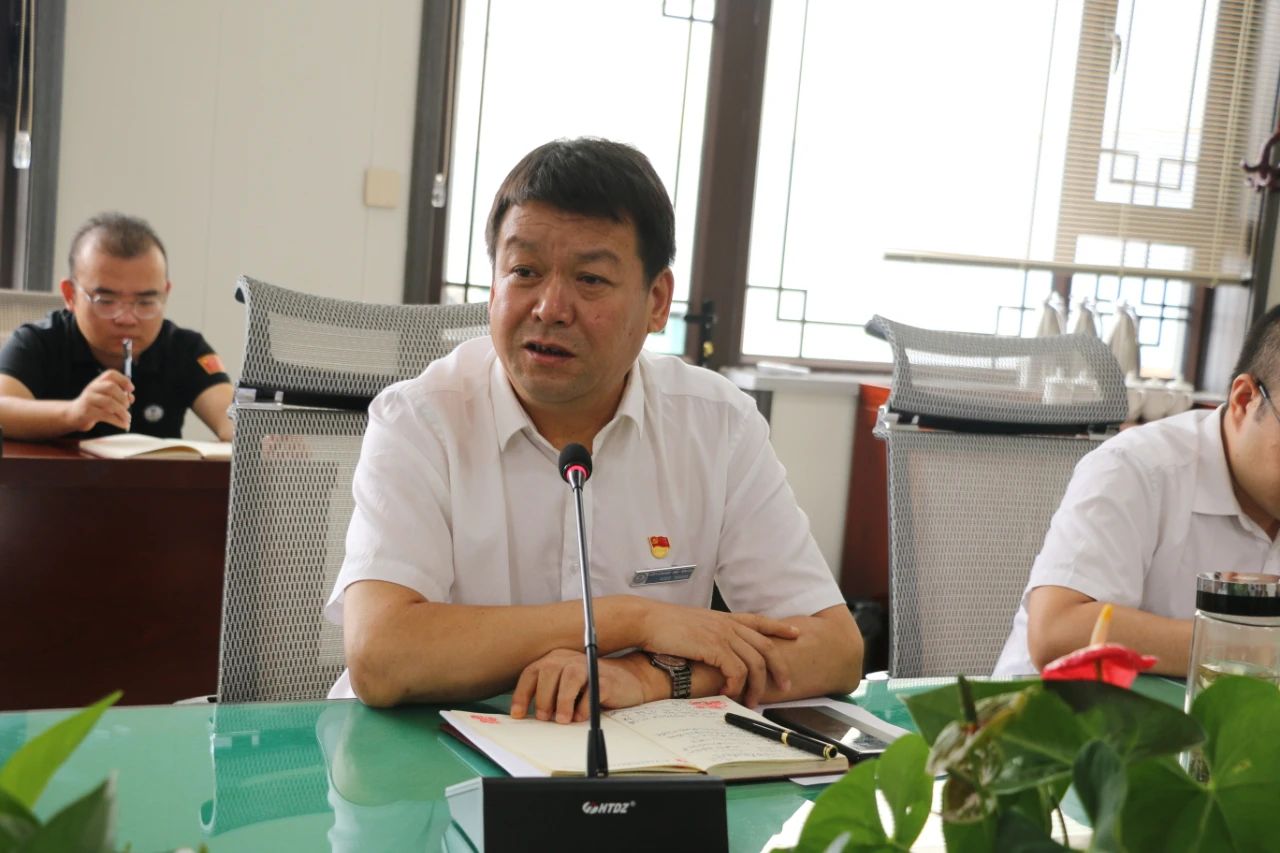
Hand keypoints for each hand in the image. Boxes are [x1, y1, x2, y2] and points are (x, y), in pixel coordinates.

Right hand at [67, 371, 133, 431]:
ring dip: (123, 412)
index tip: (131, 389)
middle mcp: (92, 388)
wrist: (74, 414)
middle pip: (111, 387)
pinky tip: (124, 425)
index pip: (110, 374)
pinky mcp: (87, 412)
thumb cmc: (95, 405)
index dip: (123, 380)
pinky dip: (118, 421)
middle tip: (128, 406)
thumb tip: (131, 398)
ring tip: (127, 418)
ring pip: (109, 403)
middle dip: (123, 397)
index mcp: (98, 382)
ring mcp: (88, 399)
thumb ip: (119, 396)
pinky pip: (106, 416)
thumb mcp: (105, 397)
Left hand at [511, 650, 651, 723]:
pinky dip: (584, 706)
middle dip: (544, 697)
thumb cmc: (590, 688)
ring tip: (563, 720)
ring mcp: (589, 667)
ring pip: (570, 677)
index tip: (518, 714)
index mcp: (555, 660)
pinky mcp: (606, 679)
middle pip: (549, 670)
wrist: (628, 681)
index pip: (532, 672)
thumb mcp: (565, 689)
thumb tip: (532, 718)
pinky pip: (593, 690)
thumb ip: (549, 696)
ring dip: (563, 701)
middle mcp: (570, 659)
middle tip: (545, 718)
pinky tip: (581, 717)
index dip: (522, 694)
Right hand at [638, 602, 798, 706]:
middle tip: (785, 685)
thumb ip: (711, 635)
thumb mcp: (695, 626)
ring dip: (756, 686)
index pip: (759, 620)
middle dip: (779, 668)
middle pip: (765, 646)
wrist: (647, 620)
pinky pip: (737, 671)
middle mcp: (727, 624)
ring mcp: (722, 635)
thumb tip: (717, 653)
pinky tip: (730, 693)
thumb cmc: (664, 626)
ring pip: (754, 663)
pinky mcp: (714, 647)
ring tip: (752, 701)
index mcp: (724, 618)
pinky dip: (737, 685)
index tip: (795, 633)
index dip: (779, 627)